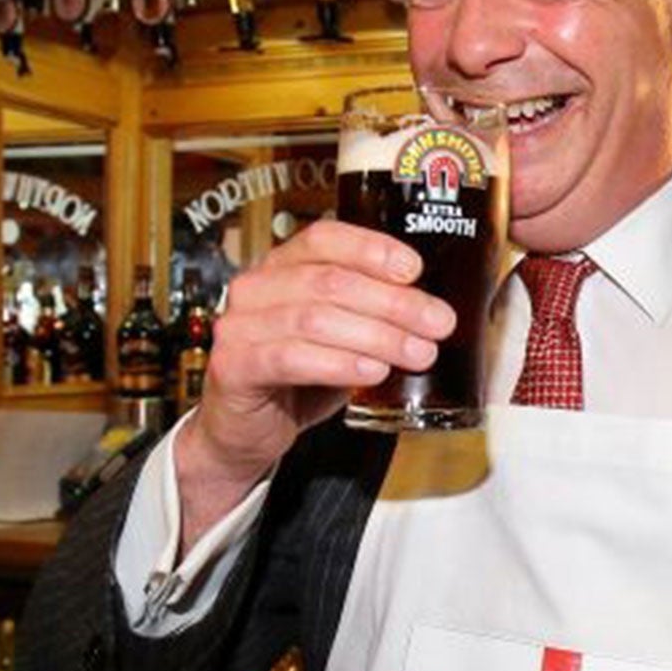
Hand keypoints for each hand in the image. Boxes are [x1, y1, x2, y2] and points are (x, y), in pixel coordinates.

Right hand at [172, 219, 454, 545]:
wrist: (244, 432)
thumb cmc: (296, 380)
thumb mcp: (340, 339)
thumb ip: (372, 318)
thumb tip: (434, 312)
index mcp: (280, 268)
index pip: (324, 238)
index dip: (371, 249)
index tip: (415, 269)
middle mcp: (255, 289)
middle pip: (329, 281)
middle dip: (393, 302)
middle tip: (438, 323)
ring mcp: (239, 326)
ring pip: (315, 319)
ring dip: (376, 335)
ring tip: (417, 352)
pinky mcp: (233, 367)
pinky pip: (291, 358)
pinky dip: (339, 364)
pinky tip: (372, 371)